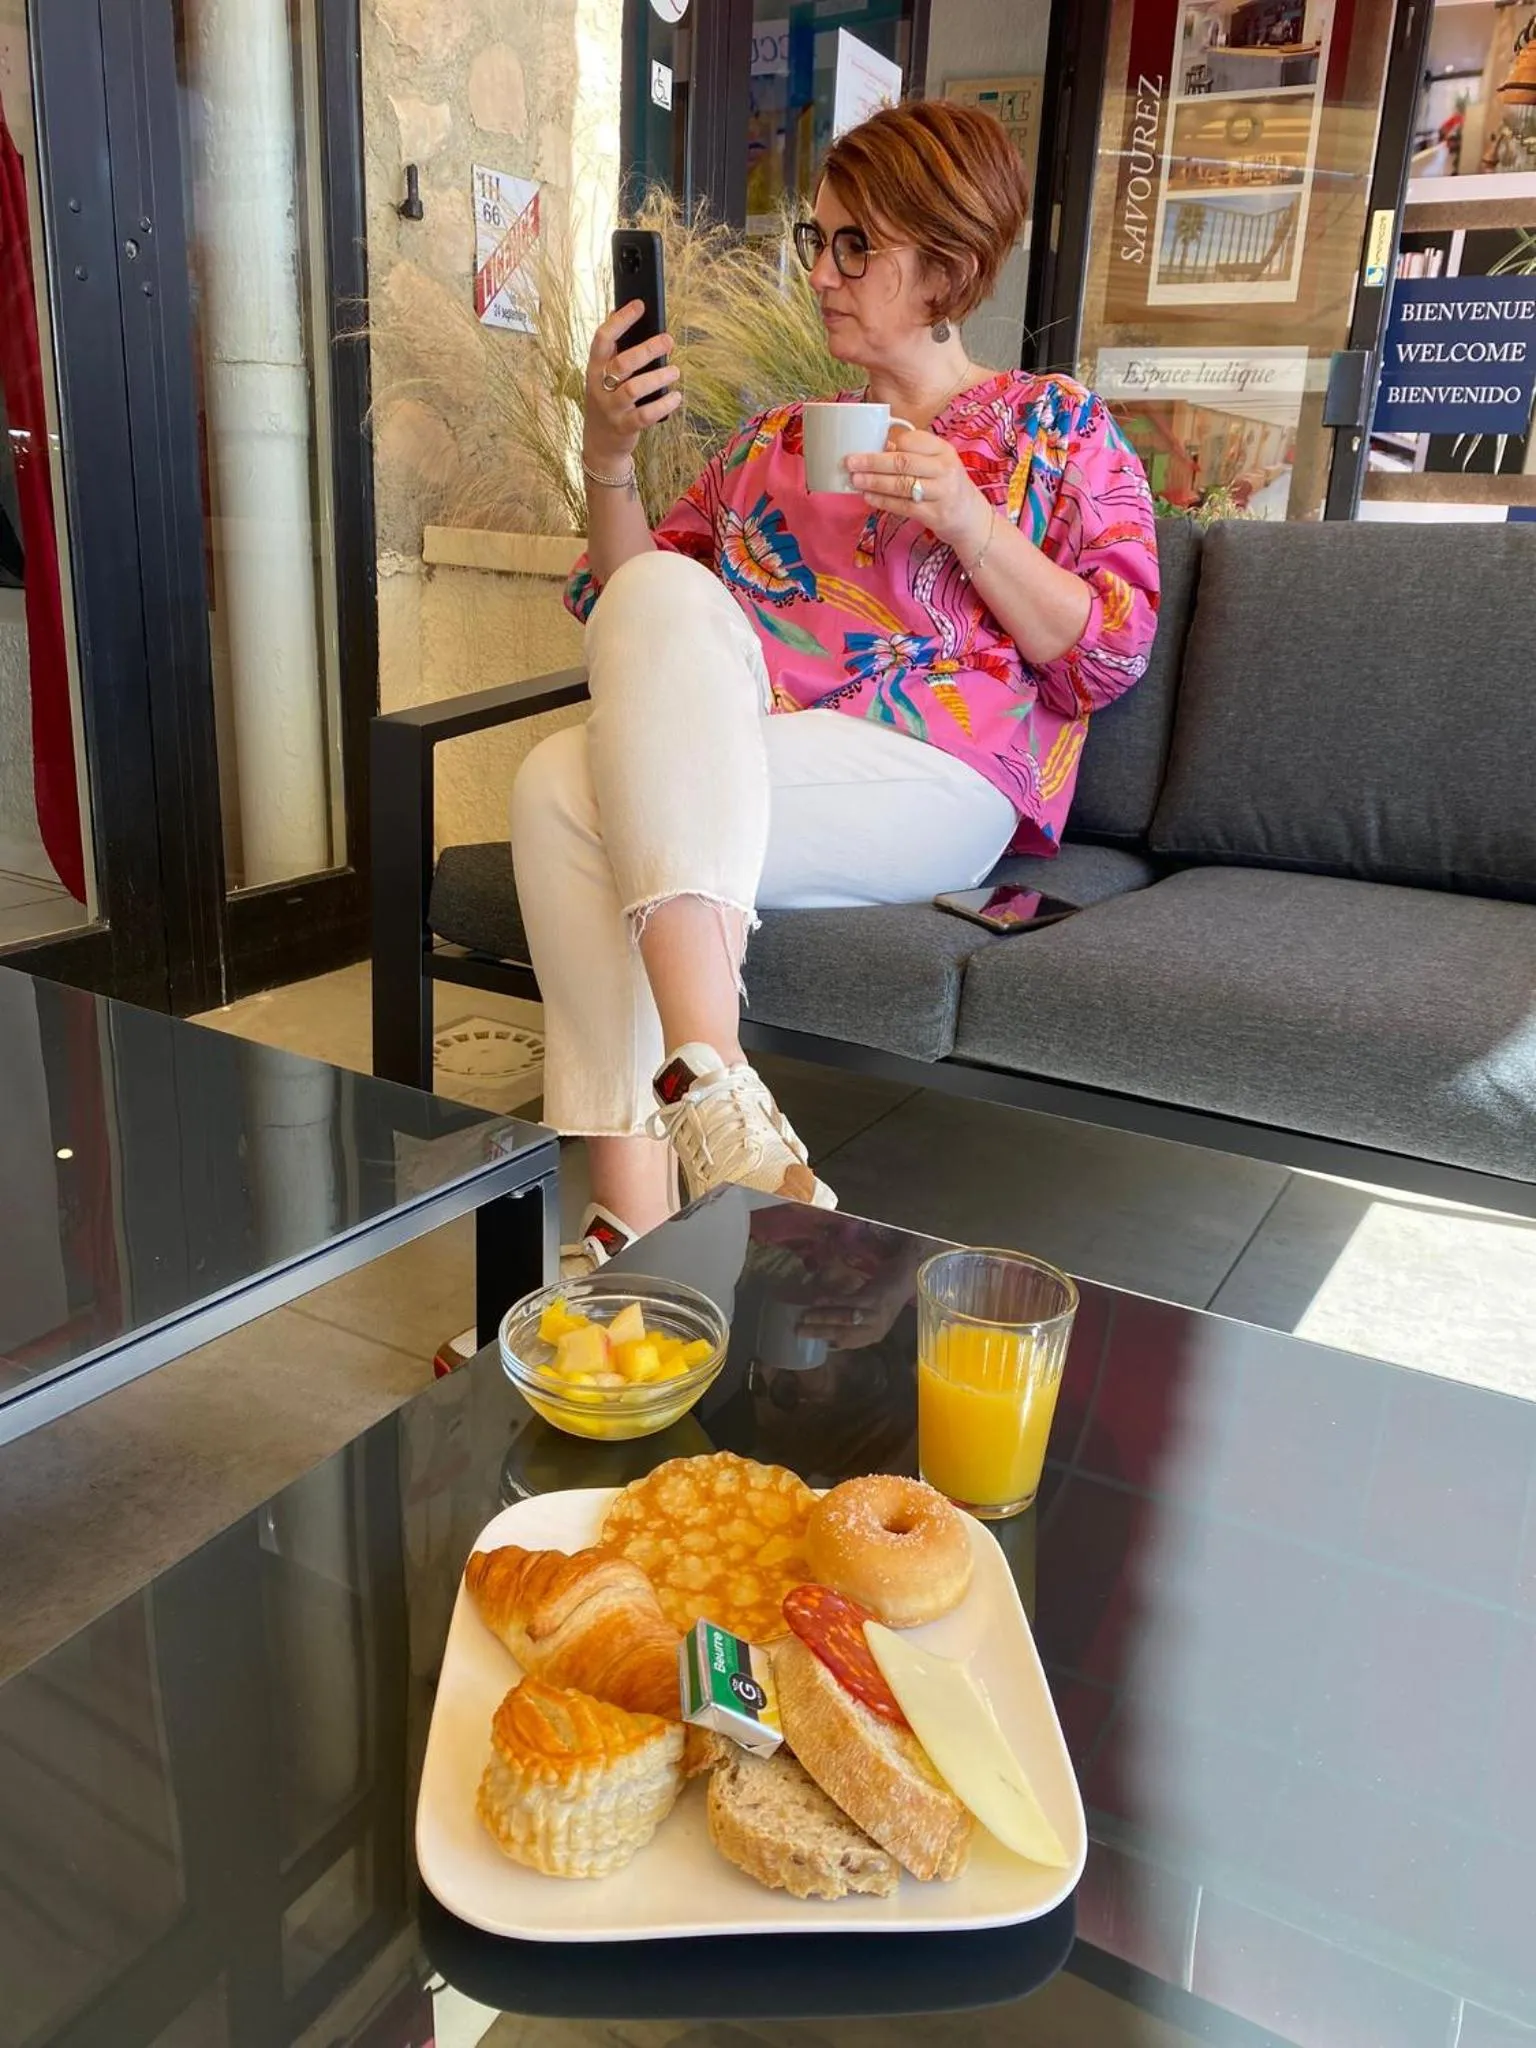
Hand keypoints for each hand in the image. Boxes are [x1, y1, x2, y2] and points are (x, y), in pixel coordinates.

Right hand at [584, 302, 680, 460]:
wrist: (600, 443)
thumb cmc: (608, 401)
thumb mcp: (603, 376)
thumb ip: (613, 351)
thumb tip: (620, 312)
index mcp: (594, 368)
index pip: (602, 338)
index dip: (621, 320)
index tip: (640, 305)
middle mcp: (600, 387)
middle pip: (622, 363)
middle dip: (647, 349)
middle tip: (668, 340)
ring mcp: (611, 408)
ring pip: (634, 389)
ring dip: (658, 377)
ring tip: (675, 371)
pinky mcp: (624, 427)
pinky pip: (646, 415)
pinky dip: (664, 404)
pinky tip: (676, 397)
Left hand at [845, 426, 991, 558]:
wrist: (971, 517)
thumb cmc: (946, 485)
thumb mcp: (937, 463)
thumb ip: (913, 455)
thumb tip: (879, 448)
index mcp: (944, 450)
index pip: (912, 440)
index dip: (887, 444)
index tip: (866, 446)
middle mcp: (945, 469)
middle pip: (903, 463)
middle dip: (873, 463)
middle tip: (850, 463)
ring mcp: (942, 493)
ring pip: (901, 485)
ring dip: (874, 483)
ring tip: (855, 480)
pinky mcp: (936, 515)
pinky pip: (904, 506)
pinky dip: (883, 501)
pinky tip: (868, 498)